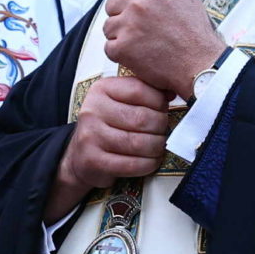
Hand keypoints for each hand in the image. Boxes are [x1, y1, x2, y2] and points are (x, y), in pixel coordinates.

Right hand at [47, 75, 176, 221]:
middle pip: (142, 118)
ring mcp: (91, 136)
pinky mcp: (93, 161)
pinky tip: (151, 160)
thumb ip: (146, 91)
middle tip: (164, 131)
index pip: (140, 90)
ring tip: (160, 146)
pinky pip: (131, 164)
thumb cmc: (110, 124)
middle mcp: (92, 110)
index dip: (160, 102)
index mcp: (102, 89)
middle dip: (161, 127)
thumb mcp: (122, 100)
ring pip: (139, 143)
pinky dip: (148, 164)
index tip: (164, 110)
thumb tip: (173, 91)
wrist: (81, 155)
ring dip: (157, 147)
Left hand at [101, 0, 226, 98]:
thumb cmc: (195, 26)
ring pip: (109, 25)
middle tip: (143, 25)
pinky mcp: (122, 48)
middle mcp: (138, 1)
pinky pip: (109, 47)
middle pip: (112, 3)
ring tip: (143, 40)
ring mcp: (128, 25)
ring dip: (121, 34)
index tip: (136, 1)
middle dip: (124, 14)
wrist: (199, 63)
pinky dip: (121, 52)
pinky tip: (139, 53)